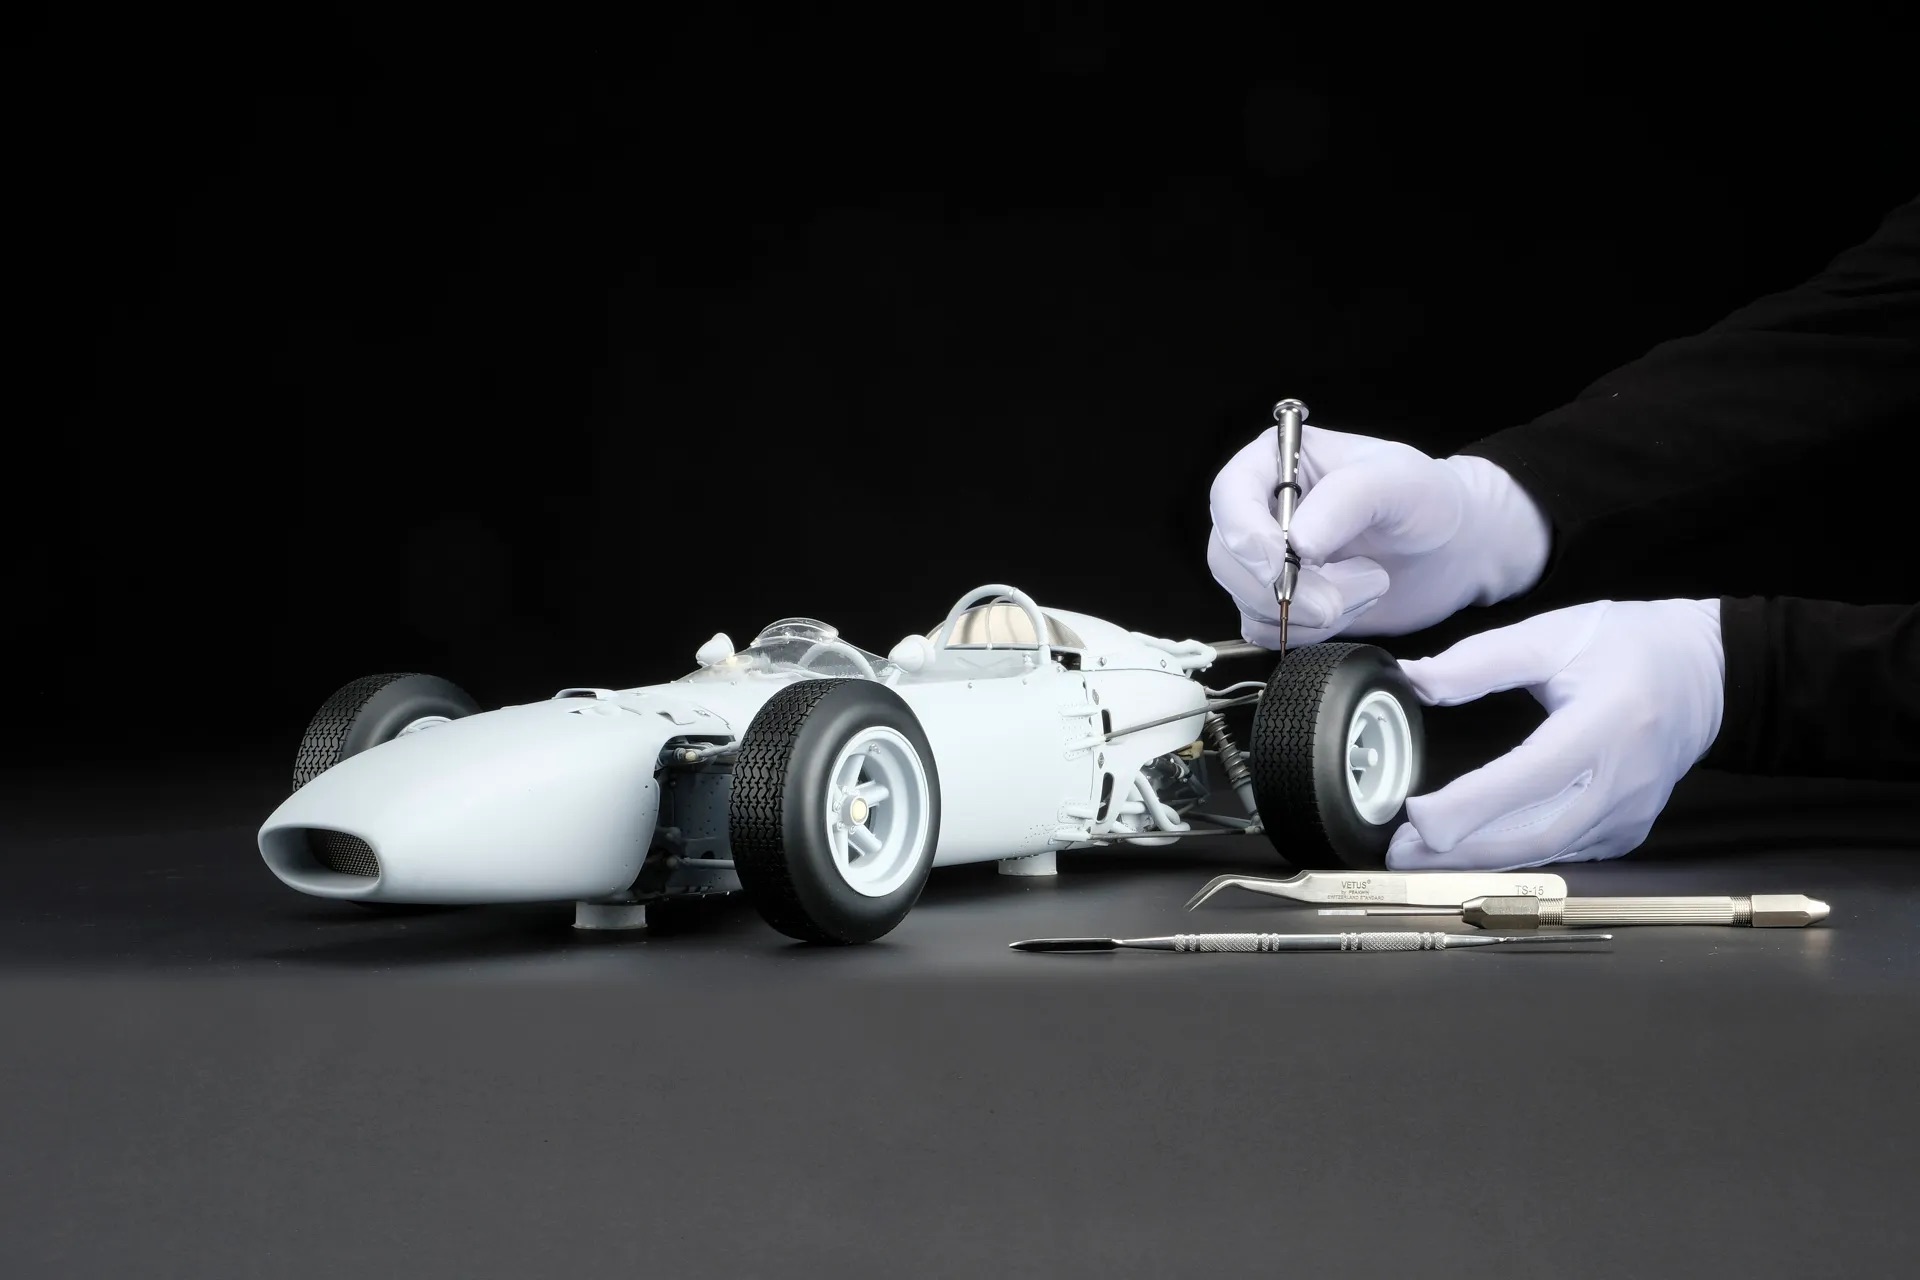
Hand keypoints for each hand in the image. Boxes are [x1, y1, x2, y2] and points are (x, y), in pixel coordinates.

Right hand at [1207, 425, 1552, 647]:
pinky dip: (1313, 632)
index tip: (1277, 561)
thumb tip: (1297, 541)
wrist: (1453, 550)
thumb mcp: (1399, 481)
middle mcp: (1261, 512)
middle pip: (1228, 558)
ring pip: (1248, 600)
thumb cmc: (1428, 500)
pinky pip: (1270, 631)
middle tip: (1340, 596)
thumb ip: (1347, 499)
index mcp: (1276, 464)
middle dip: (1284, 587)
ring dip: (1310, 610)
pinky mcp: (1282, 606)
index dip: (1242, 531)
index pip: (1229, 494)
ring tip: (1370, 583)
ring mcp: (1269, 563)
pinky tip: (1355, 604)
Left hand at [1386, 599, 1724, 869]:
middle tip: (1401, 851)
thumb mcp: (1554, 634)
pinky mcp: (1626, 832)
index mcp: (1609, 721)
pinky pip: (1562, 852)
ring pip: (1545, 853)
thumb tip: (1414, 679)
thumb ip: (1480, 660)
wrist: (1705, 675)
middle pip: (1536, 833)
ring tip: (1420, 855)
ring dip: (1480, 860)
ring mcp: (1630, 814)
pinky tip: (1471, 850)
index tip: (1418, 816)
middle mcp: (1624, 779)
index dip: (1473, 804)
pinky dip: (1513, 856)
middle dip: (1463, 850)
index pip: (1532, 775)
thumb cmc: (1630, 647)